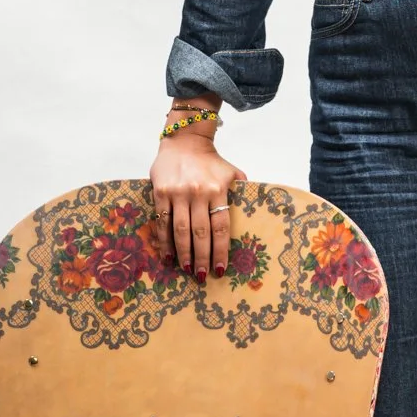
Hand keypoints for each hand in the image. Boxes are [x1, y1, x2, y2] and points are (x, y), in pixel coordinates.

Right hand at [149, 127, 246, 283]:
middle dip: (202, 257)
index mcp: (218, 190)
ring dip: (184, 253)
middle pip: (201, 233)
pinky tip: (167, 255)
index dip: (220, 250)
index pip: (221, 227)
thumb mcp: (231, 172)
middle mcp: (198, 193)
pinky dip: (164, 240)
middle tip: (202, 276)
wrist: (184, 140)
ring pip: (180, 230)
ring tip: (187, 269)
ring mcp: (178, 193)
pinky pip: (162, 221)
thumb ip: (241, 191)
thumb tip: (256, 209)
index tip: (220, 268)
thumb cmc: (210, 161)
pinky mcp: (160, 192)